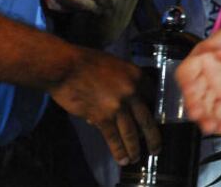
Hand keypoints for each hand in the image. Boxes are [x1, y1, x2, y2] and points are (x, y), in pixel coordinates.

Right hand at [49, 48, 161, 165]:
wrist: (65, 67)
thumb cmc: (85, 62)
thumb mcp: (113, 65)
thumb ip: (123, 82)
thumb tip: (123, 105)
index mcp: (136, 75)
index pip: (152, 97)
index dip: (152, 111)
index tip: (152, 121)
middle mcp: (131, 92)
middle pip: (146, 120)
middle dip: (152, 138)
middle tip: (156, 149)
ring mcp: (118, 106)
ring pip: (131, 133)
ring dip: (134, 149)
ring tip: (135, 158)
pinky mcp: (102, 117)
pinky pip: (114, 138)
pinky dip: (118, 151)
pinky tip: (122, 159)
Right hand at [175, 14, 220, 134]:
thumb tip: (212, 51)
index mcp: (201, 57)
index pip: (185, 71)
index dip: (185, 82)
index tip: (189, 90)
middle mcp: (203, 75)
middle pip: (192, 93)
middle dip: (193, 104)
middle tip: (198, 114)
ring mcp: (213, 88)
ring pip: (203, 106)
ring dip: (204, 117)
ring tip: (211, 127)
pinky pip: (217, 112)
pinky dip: (217, 121)